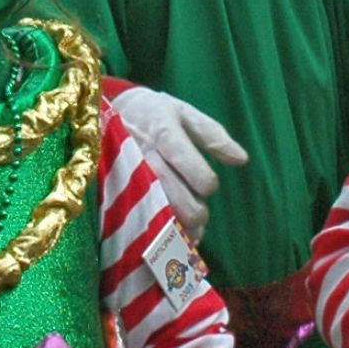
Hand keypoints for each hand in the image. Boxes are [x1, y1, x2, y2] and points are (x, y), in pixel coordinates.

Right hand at [111, 85, 248, 240]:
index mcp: (162, 130)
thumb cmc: (154, 114)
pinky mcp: (112, 186)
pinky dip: (153, 230)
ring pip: (150, 208)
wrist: (106, 113)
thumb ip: (213, 135)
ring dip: (174, 226)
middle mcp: (141, 152)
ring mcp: (122, 171)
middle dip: (192, 211)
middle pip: (169, 190)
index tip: (209, 186)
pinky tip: (168, 235)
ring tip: (189, 232)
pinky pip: (133, 215)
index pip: (184, 158)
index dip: (203, 179)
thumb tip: (242, 159)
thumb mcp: (184, 113)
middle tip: (201, 216)